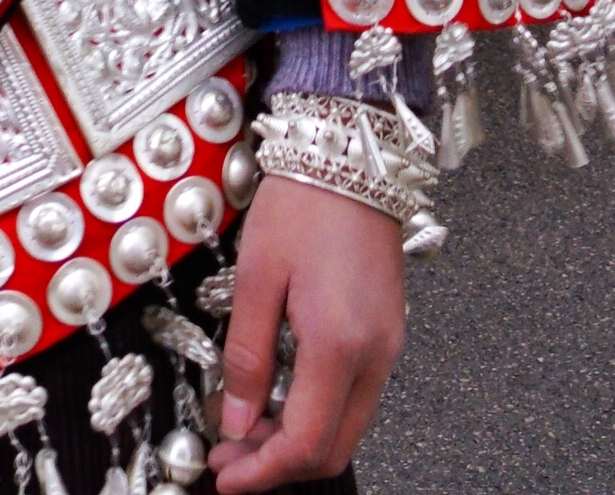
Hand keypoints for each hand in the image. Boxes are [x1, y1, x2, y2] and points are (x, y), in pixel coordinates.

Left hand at [214, 170, 408, 490]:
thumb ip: (247, 357)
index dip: (263, 471)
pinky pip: (355, 395)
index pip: (306, 442)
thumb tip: (236, 420)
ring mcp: (388, 344)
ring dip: (297, 439)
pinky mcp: (387, 331)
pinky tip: (281, 398)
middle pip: (334, 446)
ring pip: (347, 424)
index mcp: (340, 343)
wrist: (351, 153)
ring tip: (245, 428)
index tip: (226, 477)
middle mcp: (375, 353)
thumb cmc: (305, 202)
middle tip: (229, 458)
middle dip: (279, 464)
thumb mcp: (256, 278)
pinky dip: (317, 411)